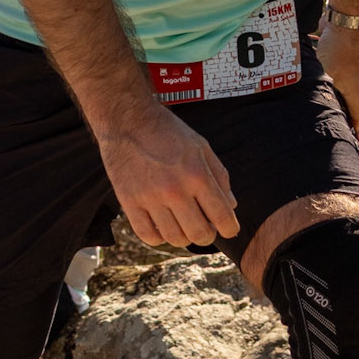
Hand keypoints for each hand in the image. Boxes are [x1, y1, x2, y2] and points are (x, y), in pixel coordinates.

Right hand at [96, 100, 239, 247]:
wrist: (127, 119)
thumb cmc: (168, 131)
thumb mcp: (201, 146)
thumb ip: (219, 176)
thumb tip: (231, 207)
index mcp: (197, 174)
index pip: (223, 217)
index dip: (230, 228)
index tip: (227, 228)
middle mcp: (175, 189)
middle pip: (200, 234)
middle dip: (207, 235)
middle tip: (204, 227)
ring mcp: (150, 197)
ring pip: (175, 238)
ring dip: (183, 236)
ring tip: (182, 224)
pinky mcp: (128, 202)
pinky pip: (148, 236)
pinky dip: (159, 236)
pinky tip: (161, 224)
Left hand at [316, 23, 358, 131]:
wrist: (345, 20)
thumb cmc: (338, 51)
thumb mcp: (328, 77)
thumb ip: (324, 93)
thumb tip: (314, 108)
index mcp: (355, 90)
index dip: (354, 128)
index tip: (346, 136)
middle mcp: (354, 80)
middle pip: (347, 101)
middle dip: (336, 110)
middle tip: (321, 118)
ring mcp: (347, 66)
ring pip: (335, 84)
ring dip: (324, 89)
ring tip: (308, 96)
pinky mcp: (337, 54)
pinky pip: (327, 67)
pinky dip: (317, 71)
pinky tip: (303, 69)